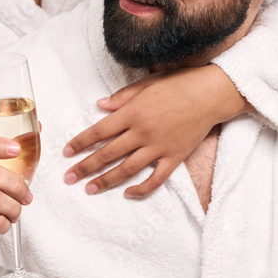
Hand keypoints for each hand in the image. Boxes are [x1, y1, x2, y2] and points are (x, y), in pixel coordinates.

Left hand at [62, 65, 248, 197]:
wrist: (211, 94)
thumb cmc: (179, 84)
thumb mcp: (147, 84)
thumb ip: (122, 97)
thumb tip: (100, 105)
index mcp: (132, 112)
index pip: (98, 131)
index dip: (80, 143)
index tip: (66, 153)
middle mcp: (142, 132)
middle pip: (107, 154)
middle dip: (85, 167)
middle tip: (69, 178)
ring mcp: (158, 147)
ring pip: (127, 169)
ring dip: (106, 181)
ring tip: (90, 189)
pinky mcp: (174, 157)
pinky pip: (156, 178)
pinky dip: (142, 189)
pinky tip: (128, 194)